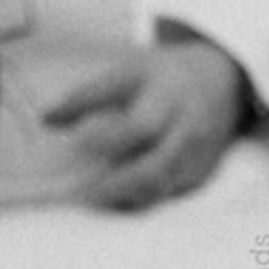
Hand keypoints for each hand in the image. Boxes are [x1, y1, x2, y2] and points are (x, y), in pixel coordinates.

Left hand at [43, 31, 246, 210]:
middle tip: (79, 193)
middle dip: (116, 186)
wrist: (223, 77)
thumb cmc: (163, 74)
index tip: (77, 143)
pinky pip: (167, 193)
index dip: (107, 140)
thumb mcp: (128, 71)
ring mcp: (197, 154)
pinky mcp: (201, 174)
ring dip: (124, 196)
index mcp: (167, 95)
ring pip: (161, 187)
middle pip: (155, 169)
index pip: (139, 126)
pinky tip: (114, 197)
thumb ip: (88, 95)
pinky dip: (139, 198)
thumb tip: (44, 119)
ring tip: (91, 196)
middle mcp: (187, 127)